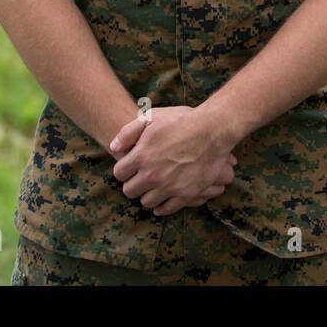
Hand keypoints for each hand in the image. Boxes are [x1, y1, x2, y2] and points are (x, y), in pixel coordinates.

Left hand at [109, 106, 237, 215]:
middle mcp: (152, 175)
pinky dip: (161, 206)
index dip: (124, 169)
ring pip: (146, 202)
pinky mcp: (185, 194)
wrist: (213, 130)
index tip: (131, 166)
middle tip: (142, 177)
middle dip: (134, 183)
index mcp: (141, 156)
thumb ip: (128, 131)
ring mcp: (169, 187)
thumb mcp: (152, 117)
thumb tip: (113, 147)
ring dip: (148, 194)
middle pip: (130, 191)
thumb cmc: (182, 121)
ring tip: (154, 186)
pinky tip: (163, 198)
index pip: (119, 173)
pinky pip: (165, 209)